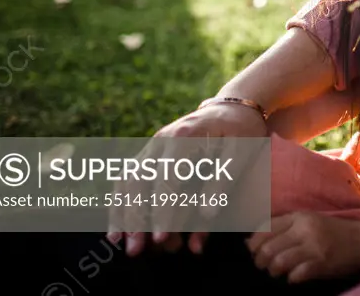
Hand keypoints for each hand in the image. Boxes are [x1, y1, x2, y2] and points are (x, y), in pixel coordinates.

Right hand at [109, 102, 268, 256]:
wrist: (233, 108)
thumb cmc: (241, 131)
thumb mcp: (242, 151)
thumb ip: (223, 180)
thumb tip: (206, 214)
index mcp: (185, 138)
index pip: (166, 180)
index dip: (162, 211)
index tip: (160, 238)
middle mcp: (161, 140)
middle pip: (138, 181)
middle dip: (134, 218)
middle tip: (136, 250)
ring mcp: (153, 146)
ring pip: (126, 180)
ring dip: (121, 213)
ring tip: (119, 243)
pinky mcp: (151, 154)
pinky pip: (128, 179)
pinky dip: (120, 202)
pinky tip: (118, 226)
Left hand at [246, 211, 359, 282]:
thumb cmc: (332, 231)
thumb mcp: (309, 221)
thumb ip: (284, 226)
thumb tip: (252, 240)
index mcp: (299, 216)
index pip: (266, 229)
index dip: (254, 243)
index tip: (254, 251)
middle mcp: (304, 229)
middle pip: (269, 247)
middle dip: (261, 260)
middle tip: (263, 266)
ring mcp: (313, 246)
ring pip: (279, 261)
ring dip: (273, 270)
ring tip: (276, 272)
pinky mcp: (321, 263)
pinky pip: (296, 274)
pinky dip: (290, 278)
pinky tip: (293, 277)